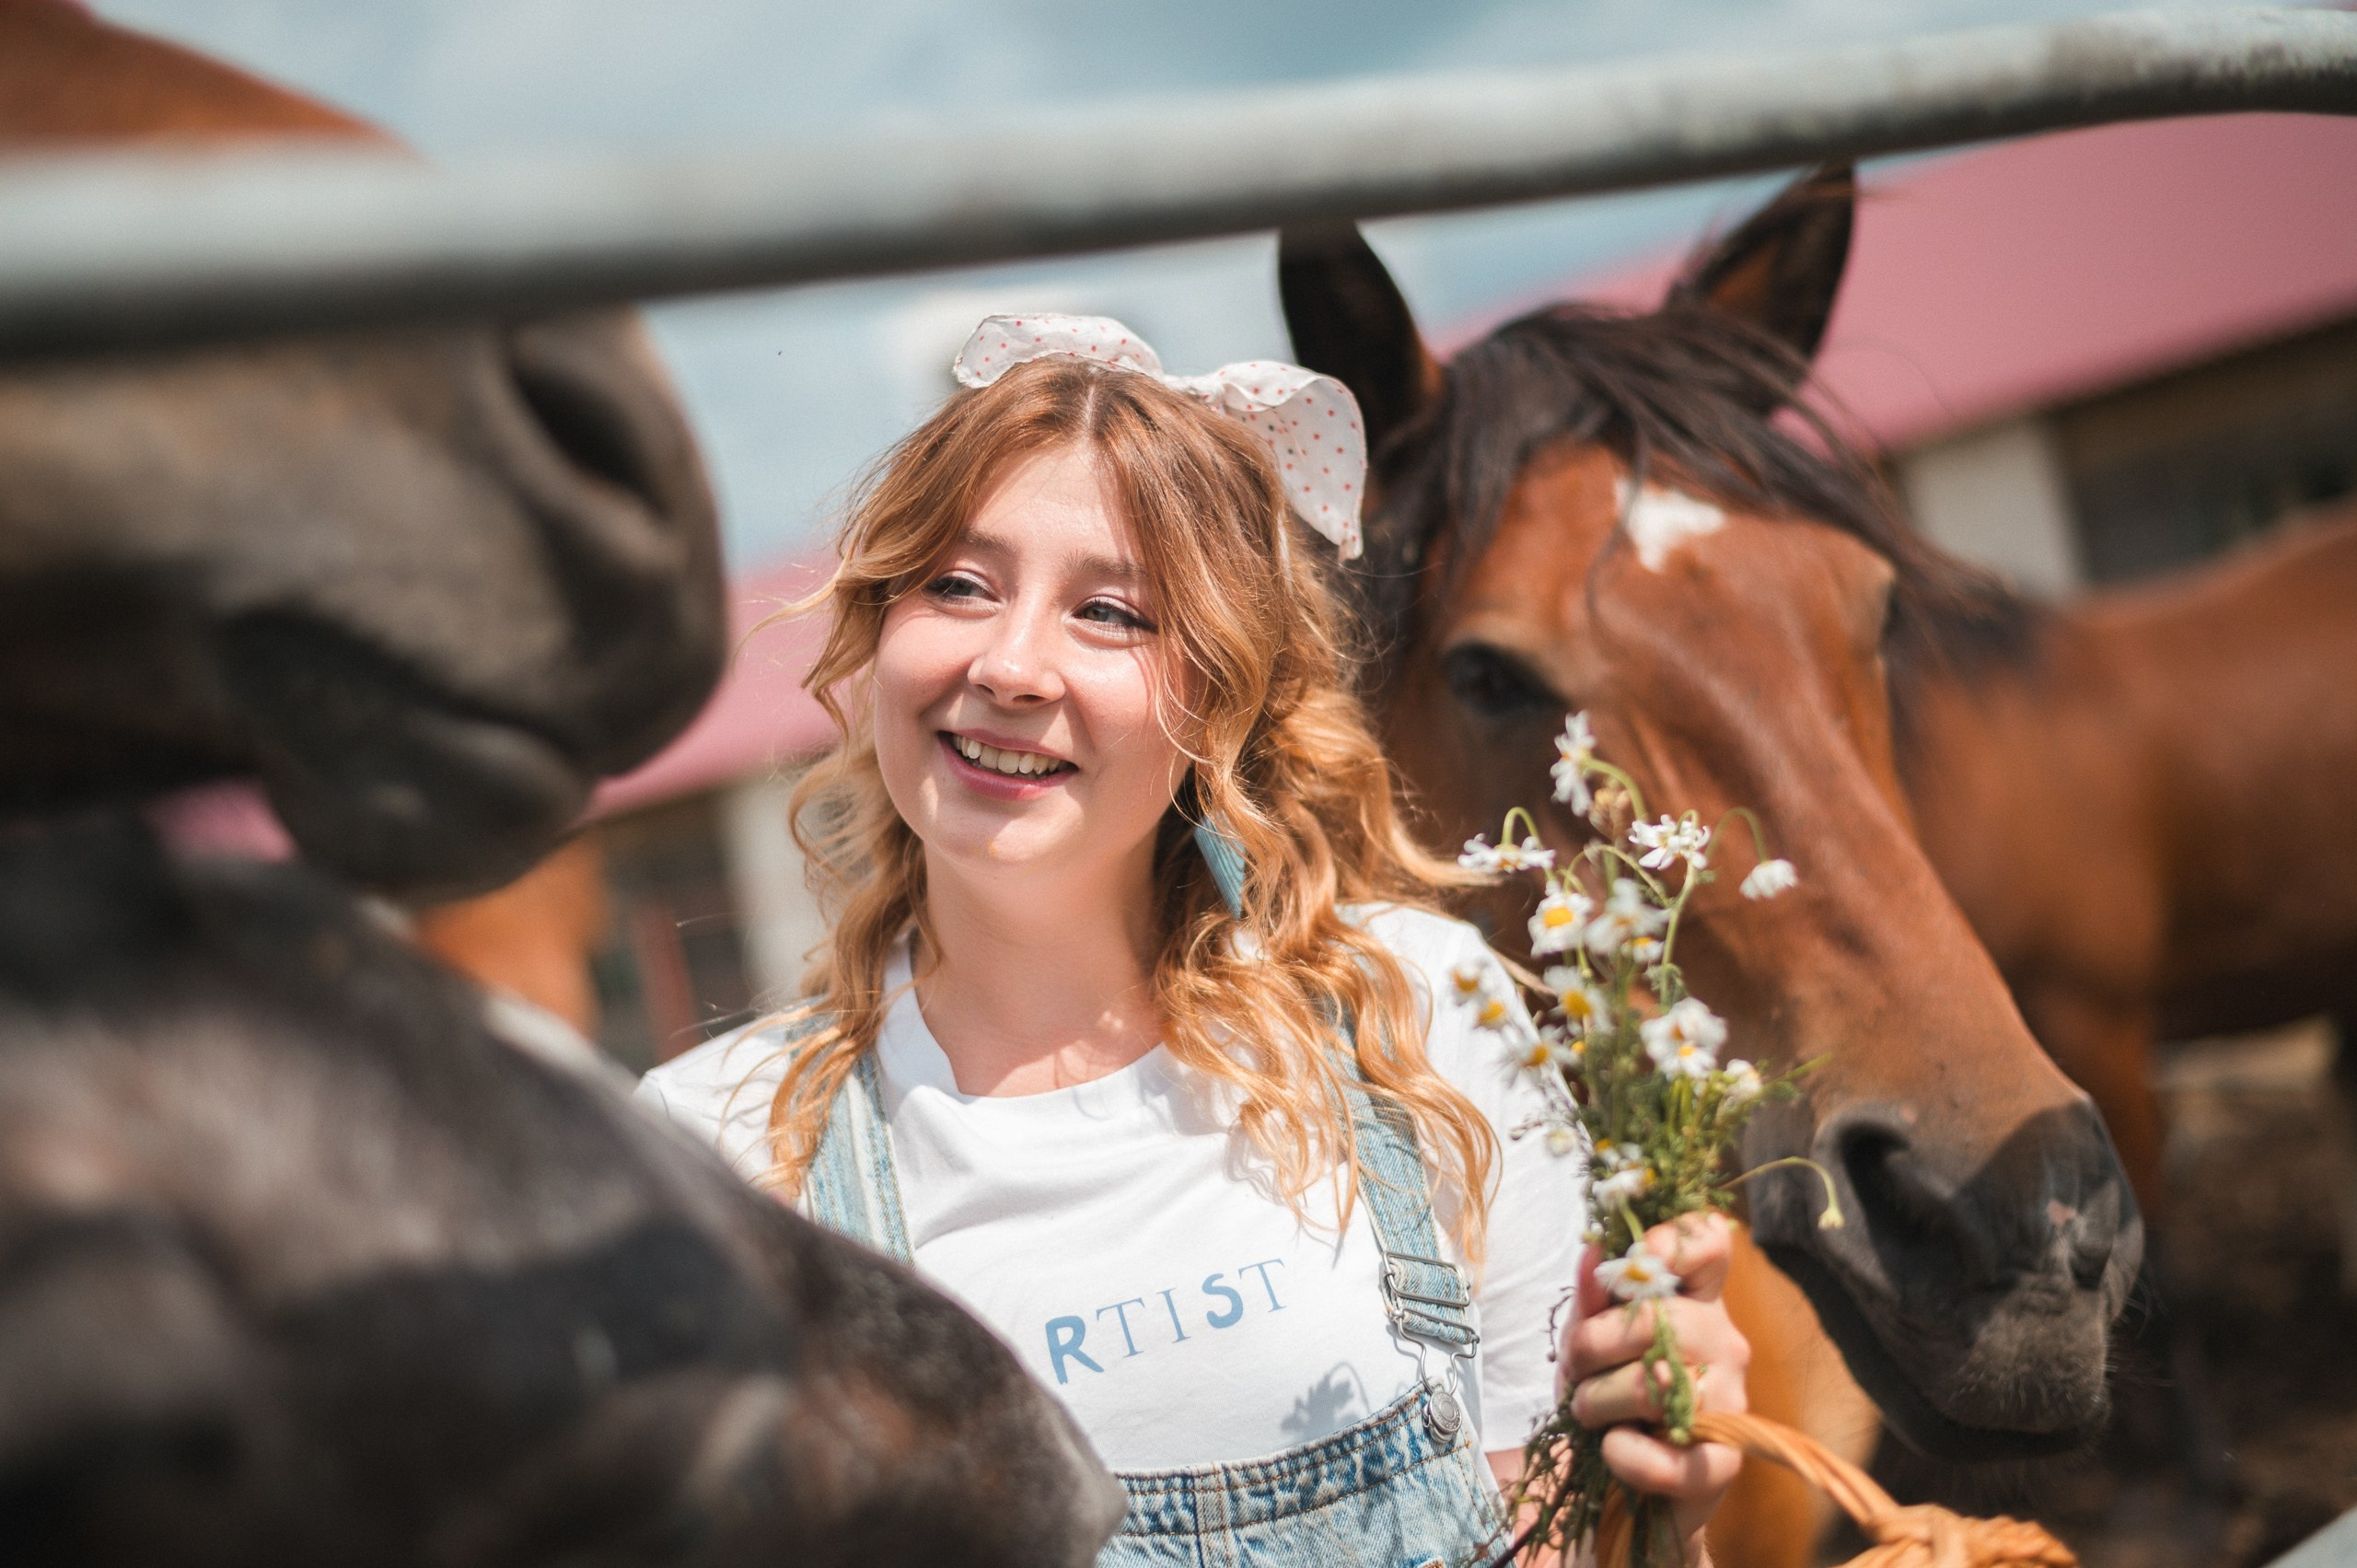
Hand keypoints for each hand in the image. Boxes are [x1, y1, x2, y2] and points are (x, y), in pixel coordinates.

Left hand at [1559, 1212, 1748, 1563]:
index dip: (1669, 1239)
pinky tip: (1614, 1450)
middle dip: (1592, 1344)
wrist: (1619, 1488)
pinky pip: (1666, 1456)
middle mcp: (1723, 1341)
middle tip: (1578, 1370)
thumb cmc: (1607, 1399)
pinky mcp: (1722, 1464)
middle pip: (1657, 1315)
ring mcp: (1732, 1402)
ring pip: (1650, 1384)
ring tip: (1591, 1414)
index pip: (1707, 1243)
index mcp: (1695, 1300)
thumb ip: (1591, 1301)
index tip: (1632, 1260)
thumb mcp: (1585, 1343)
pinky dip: (1623, 1455)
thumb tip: (1593, 1253)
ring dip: (1597, 1401)